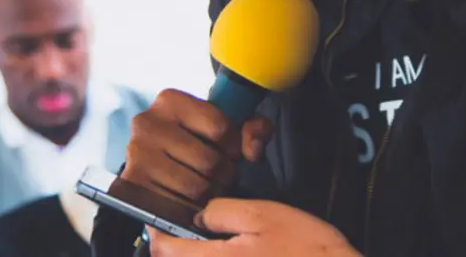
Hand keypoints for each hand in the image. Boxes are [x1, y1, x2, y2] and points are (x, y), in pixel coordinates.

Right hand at [121, 90, 273, 204]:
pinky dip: (191, 209)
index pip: (220, 128)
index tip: (231, 152)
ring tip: (208, 186)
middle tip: (221, 175)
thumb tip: (253, 151)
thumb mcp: (229, 125)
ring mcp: (137, 155)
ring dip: (210, 194)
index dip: (235, 146)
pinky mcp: (133, 185)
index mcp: (170, 100)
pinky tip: (191, 200)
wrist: (158, 160)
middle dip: (224, 174)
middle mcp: (147, 123)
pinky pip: (178, 208)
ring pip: (196, 188)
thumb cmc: (198, 139)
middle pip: (209, 162)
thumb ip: (254, 129)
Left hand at [149, 199, 360, 256]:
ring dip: (193, 256)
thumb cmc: (306, 249)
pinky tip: (231, 255)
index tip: (161, 217)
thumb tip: (197, 216)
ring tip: (207, 240)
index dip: (158, 230)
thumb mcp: (263, 215)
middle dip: (172, 247)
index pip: (163, 249)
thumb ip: (222, 213)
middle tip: (186, 227)